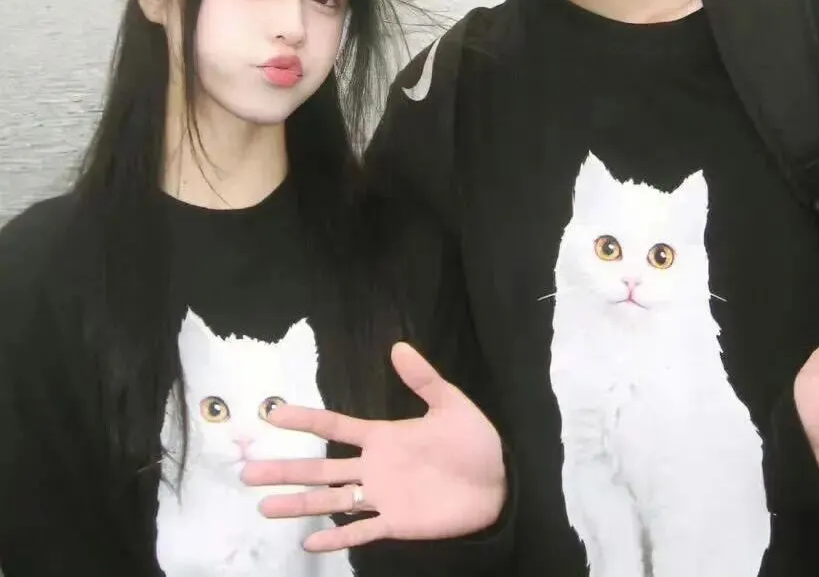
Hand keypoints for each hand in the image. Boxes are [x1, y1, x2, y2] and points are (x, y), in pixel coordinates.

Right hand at [241, 342, 506, 552]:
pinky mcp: (396, 523)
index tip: (273, 414)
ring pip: (330, 501)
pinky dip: (335, 538)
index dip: (305, 420)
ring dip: (299, 504)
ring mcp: (382, 496)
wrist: (498, 482)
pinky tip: (308, 544)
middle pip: (320, 468)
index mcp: (383, 436)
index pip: (335, 427)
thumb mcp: (450, 403)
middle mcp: (374, 467)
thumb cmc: (474, 442)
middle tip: (247, 472)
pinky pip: (361, 530)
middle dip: (285, 469)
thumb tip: (398, 346)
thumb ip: (423, 378)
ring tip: (265, 506)